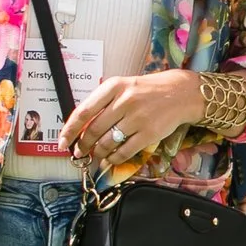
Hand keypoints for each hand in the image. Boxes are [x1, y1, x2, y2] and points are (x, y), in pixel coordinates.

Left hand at [64, 69, 200, 167]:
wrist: (182, 92)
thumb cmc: (148, 90)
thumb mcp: (124, 87)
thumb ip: (104, 103)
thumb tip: (82, 128)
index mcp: (114, 86)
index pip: (84, 111)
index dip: (70, 130)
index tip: (63, 142)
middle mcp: (124, 101)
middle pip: (94, 130)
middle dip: (83, 145)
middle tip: (80, 152)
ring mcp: (137, 118)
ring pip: (107, 143)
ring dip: (98, 153)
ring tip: (96, 155)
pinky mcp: (149, 133)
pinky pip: (125, 151)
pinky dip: (114, 158)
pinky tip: (111, 158)